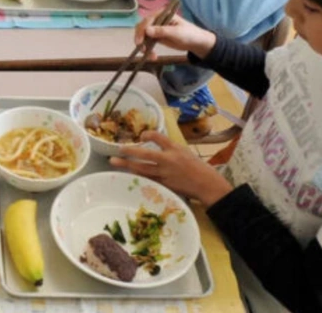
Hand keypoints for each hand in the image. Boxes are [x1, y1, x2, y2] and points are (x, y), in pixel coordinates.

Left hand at [110, 132, 233, 205]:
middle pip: (145, 155)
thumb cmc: (198, 167)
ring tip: (114, 162)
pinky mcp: (164, 185)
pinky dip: (137, 176)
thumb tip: (157, 143)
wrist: (206, 184)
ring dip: (127, 165)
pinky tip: (128, 174)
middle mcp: (168, 160)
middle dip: (130, 151)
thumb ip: (170, 148)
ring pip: (142, 169)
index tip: (141, 136)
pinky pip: (147, 180)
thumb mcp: (185, 151)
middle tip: (119, 148)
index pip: (158, 137)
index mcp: (175, 149)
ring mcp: (165, 174)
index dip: (148, 135)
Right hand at [133, 13, 215, 58]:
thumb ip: (162, 31)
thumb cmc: (189, 34)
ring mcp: (156, 28)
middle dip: (140, 38)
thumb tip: (147, 30)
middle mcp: (157, 19)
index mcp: (162, 14)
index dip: (142, 30)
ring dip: (143, 45)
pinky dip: (147, 49)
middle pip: (142, 27)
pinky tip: (152, 56)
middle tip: (142, 49)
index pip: (148, 20)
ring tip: (149, 55)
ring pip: (143, 35)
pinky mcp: (156, 37)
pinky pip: (147, 42)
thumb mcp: (176, 33)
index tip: (140, 41)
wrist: (196, 43)